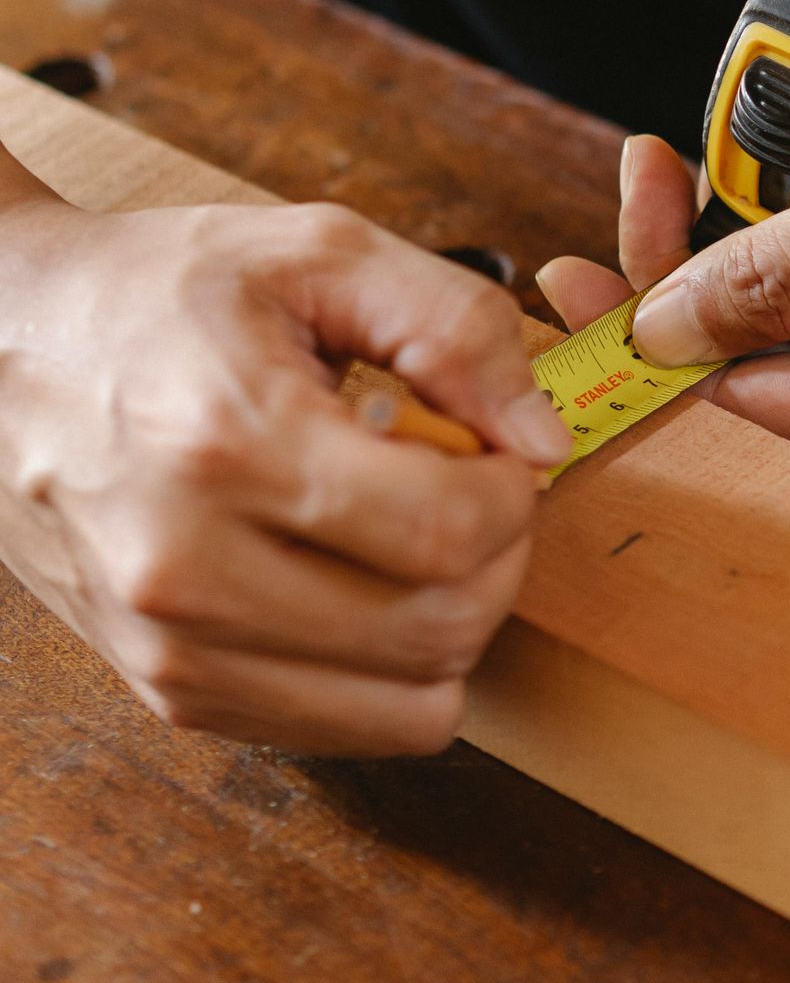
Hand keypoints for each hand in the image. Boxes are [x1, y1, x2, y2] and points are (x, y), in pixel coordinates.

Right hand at [0, 193, 571, 752]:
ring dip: (451, 626)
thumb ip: (456, 328)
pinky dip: (387, 671)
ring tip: (408, 536)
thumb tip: (542, 440)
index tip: (499, 453)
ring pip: (407, 708)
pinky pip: (345, 731)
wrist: (1, 346)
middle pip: (439, 632)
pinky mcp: (168, 692)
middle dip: (497, 561)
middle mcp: (188, 568)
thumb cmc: (158, 292)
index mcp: (228, 442)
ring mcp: (171, 649)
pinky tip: (356, 580)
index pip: (447, 534)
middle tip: (468, 490)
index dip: (513, 497)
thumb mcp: (319, 251)